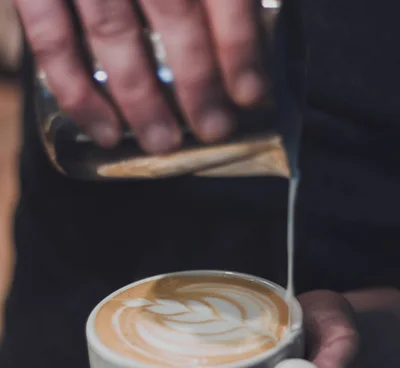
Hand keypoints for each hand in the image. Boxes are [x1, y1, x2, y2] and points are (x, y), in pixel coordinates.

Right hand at [17, 0, 267, 149]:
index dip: (238, 43)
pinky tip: (104, 130)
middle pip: (173, 12)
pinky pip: (50, 40)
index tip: (251, 94)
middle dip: (197, 81)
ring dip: (140, 98)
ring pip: (113, 33)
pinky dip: (76, 92)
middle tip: (213, 128)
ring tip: (162, 141)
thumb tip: (245, 26)